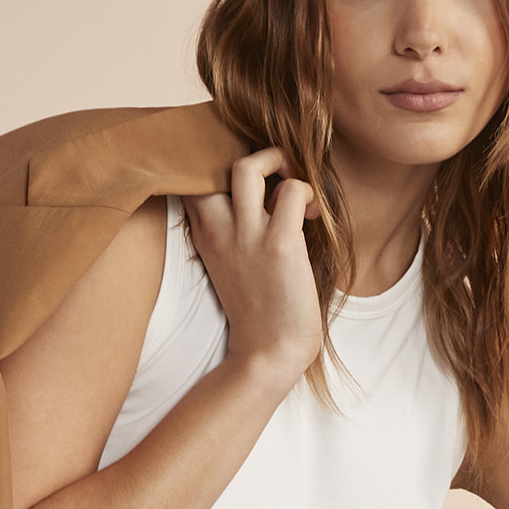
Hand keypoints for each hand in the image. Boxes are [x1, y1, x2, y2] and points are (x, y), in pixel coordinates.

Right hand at [183, 147, 321, 391]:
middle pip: (211, 163)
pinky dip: (308, 193)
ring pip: (248, 166)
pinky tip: (315, 216)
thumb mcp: (231, 265)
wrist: (268, 353)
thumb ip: (235, 231)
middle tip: (277, 176)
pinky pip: (293, 191)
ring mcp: (248, 235)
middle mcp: (220, 229)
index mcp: (205, 233)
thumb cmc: (260, 311)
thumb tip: (267, 197)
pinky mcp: (281, 244)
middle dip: (247, 155)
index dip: (218, 165)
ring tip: (297, 191)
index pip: (193, 179)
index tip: (252, 180)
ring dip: (278, 164)